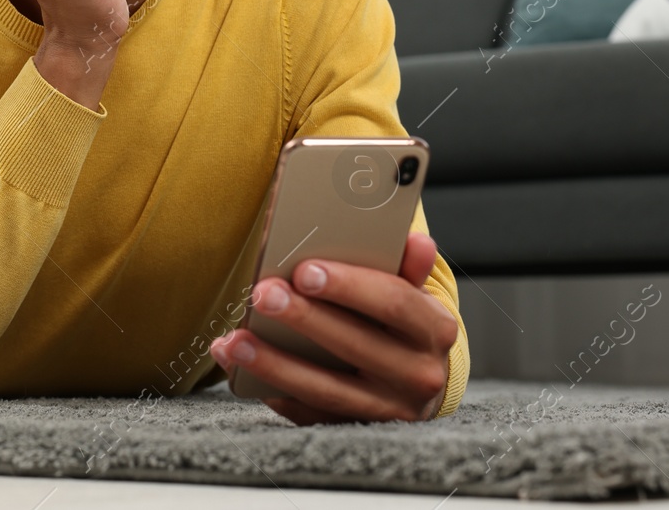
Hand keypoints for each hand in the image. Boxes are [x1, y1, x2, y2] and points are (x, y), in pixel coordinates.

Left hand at [209, 232, 457, 423]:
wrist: (419, 379)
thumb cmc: (404, 322)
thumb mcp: (414, 291)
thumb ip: (407, 265)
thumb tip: (417, 239)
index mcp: (435, 329)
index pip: (393, 302)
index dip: (348, 286)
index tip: (304, 270)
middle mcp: (418, 374)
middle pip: (355, 345)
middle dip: (303, 318)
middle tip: (261, 294)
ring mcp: (387, 409)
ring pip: (326, 388)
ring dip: (274, 363)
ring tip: (234, 340)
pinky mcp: (356, 429)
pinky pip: (310, 415)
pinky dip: (274, 392)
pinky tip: (242, 368)